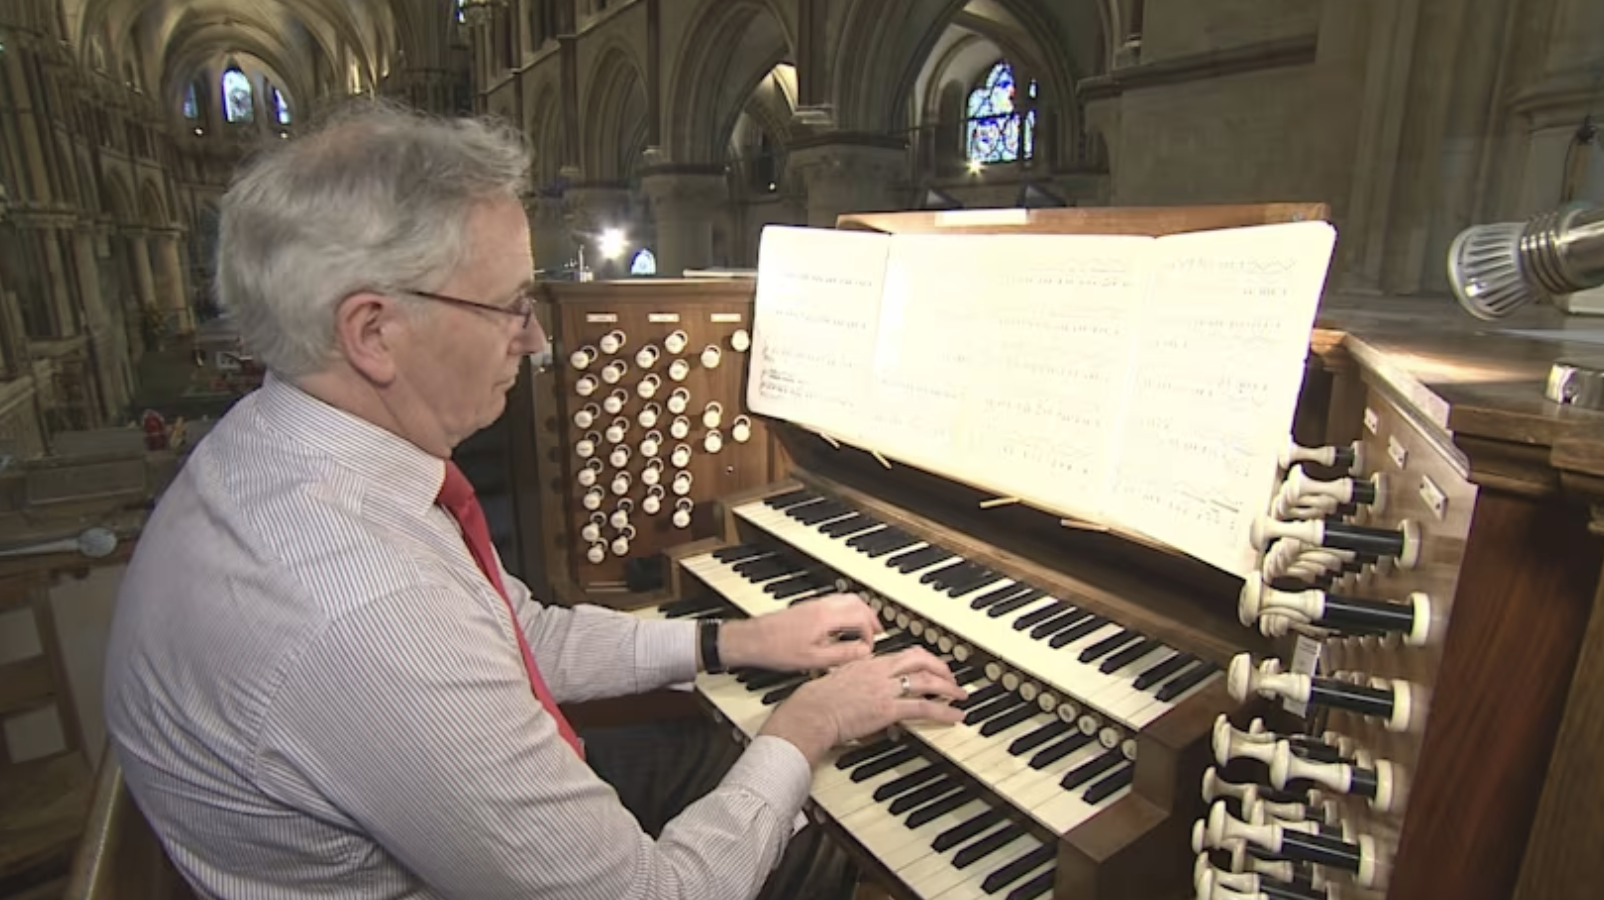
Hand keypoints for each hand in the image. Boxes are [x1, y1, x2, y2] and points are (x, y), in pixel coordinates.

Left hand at [719, 593, 882, 671]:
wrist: (751, 640)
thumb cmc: (776, 650)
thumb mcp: (814, 660)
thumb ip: (843, 655)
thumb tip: (864, 653)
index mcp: (826, 618)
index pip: (861, 618)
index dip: (871, 634)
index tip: (869, 647)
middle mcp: (822, 606)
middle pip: (857, 601)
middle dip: (871, 616)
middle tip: (877, 632)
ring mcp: (814, 603)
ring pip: (846, 598)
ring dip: (860, 610)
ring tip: (865, 627)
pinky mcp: (807, 606)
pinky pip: (836, 601)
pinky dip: (848, 609)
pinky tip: (843, 624)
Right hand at [758, 648, 966, 765]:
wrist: (811, 712)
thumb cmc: (817, 701)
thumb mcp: (840, 681)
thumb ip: (856, 681)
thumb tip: (866, 691)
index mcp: (869, 662)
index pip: (904, 654)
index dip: (923, 657)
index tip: (931, 664)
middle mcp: (880, 671)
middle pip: (920, 660)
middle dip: (941, 667)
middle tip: (952, 677)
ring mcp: (886, 689)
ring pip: (927, 681)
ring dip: (948, 688)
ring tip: (961, 696)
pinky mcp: (889, 709)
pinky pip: (924, 707)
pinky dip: (944, 711)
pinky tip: (956, 716)